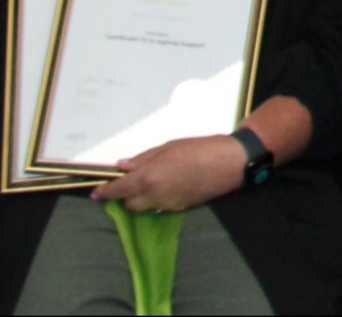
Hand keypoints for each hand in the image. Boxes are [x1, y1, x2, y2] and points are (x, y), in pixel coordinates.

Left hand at [92, 135, 246, 212]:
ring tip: (153, 183)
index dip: (104, 192)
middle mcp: (154, 195)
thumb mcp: (169, 146)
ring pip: (144, 207)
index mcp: (149, 177)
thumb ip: (143, 158)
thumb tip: (122, 167)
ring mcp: (167, 204)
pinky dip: (158, 199)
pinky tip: (170, 186)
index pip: (118, 190)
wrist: (231, 162)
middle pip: (129, 203)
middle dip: (127, 195)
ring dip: (142, 198)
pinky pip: (160, 207)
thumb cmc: (201, 148)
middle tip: (133, 182)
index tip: (95, 193)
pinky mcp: (180, 208)